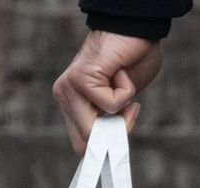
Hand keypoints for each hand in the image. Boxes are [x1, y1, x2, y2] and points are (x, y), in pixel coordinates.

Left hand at [53, 31, 163, 153]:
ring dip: (122, 109)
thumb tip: (113, 144)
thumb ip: (114, 121)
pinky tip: (119, 71)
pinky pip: (111, 105)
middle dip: (115, 131)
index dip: (103, 145)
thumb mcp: (123, 101)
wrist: (135, 30)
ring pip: (95, 128)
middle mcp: (64, 96)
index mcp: (72, 103)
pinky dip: (126, 91)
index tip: (120, 139)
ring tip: (120, 82)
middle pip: (85, 142)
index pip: (80, 142)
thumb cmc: (133, 61)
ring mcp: (69, 88)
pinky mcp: (80, 80)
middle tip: (129, 107)